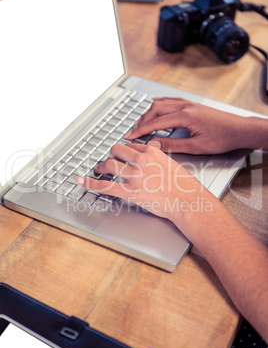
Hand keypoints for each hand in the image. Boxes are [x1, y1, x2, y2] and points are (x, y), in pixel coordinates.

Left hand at [76, 143, 205, 220]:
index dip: (124, 152)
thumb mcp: (171, 162)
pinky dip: (90, 183)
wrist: (188, 201)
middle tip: (109, 162)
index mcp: (151, 152)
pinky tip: (81, 180)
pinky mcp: (129, 192)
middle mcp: (141, 161)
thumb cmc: (183, 185)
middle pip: (116, 150)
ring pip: (109, 165)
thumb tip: (150, 148)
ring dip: (101, 167)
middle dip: (111, 156)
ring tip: (99, 170)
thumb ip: (157, 155)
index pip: (130, 146)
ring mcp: (134, 176)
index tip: (120, 155)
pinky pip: (105, 186)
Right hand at [125, 97, 255, 153]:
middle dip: (142, 120)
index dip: (141, 130)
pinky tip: (156, 106)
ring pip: (162, 103)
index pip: (156, 122)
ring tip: (141, 122)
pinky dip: (160, 104)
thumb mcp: (196, 147)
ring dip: (149, 112)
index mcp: (185, 116)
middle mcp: (186, 106)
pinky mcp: (192, 105)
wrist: (239, 130)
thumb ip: (173, 145)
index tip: (130, 136)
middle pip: (155, 109)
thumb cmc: (222, 138)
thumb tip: (155, 145)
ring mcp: (189, 104)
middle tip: (133, 131)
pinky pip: (171, 100)